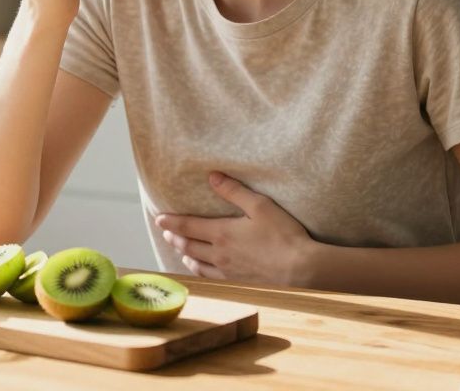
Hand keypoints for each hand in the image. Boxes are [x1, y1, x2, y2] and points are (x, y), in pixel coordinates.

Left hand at [154, 171, 315, 284]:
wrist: (300, 270)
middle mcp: (219, 254)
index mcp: (222, 233)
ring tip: (180, 251)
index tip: (159, 219)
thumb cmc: (283, 236)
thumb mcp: (260, 206)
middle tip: (166, 232)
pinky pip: (211, 278)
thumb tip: (213, 177)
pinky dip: (199, 272)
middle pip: (189, 245)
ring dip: (185, 255)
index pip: (188, 226)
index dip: (171, 222)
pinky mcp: (237, 283)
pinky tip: (201, 271)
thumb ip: (234, 191)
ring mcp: (227, 271)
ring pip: (197, 264)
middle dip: (175, 237)